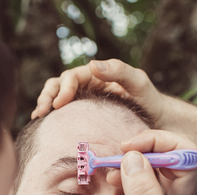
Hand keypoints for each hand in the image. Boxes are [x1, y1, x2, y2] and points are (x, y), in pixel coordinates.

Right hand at [31, 59, 166, 124]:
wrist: (157, 123)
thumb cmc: (150, 102)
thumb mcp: (139, 82)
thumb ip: (119, 71)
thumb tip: (92, 65)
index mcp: (96, 75)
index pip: (71, 77)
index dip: (62, 89)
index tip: (59, 105)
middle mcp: (85, 86)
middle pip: (57, 85)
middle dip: (47, 96)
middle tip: (42, 112)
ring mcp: (81, 101)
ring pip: (54, 98)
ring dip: (44, 105)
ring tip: (38, 118)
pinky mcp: (80, 116)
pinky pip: (61, 114)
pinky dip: (50, 118)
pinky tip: (43, 127)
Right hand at [103, 131, 196, 194]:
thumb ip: (144, 194)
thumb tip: (132, 158)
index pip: (180, 147)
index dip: (152, 141)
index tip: (126, 148)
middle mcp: (194, 188)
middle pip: (169, 154)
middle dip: (139, 154)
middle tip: (113, 163)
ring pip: (159, 168)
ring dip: (134, 168)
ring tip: (111, 177)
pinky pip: (154, 184)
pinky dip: (135, 182)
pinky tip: (117, 187)